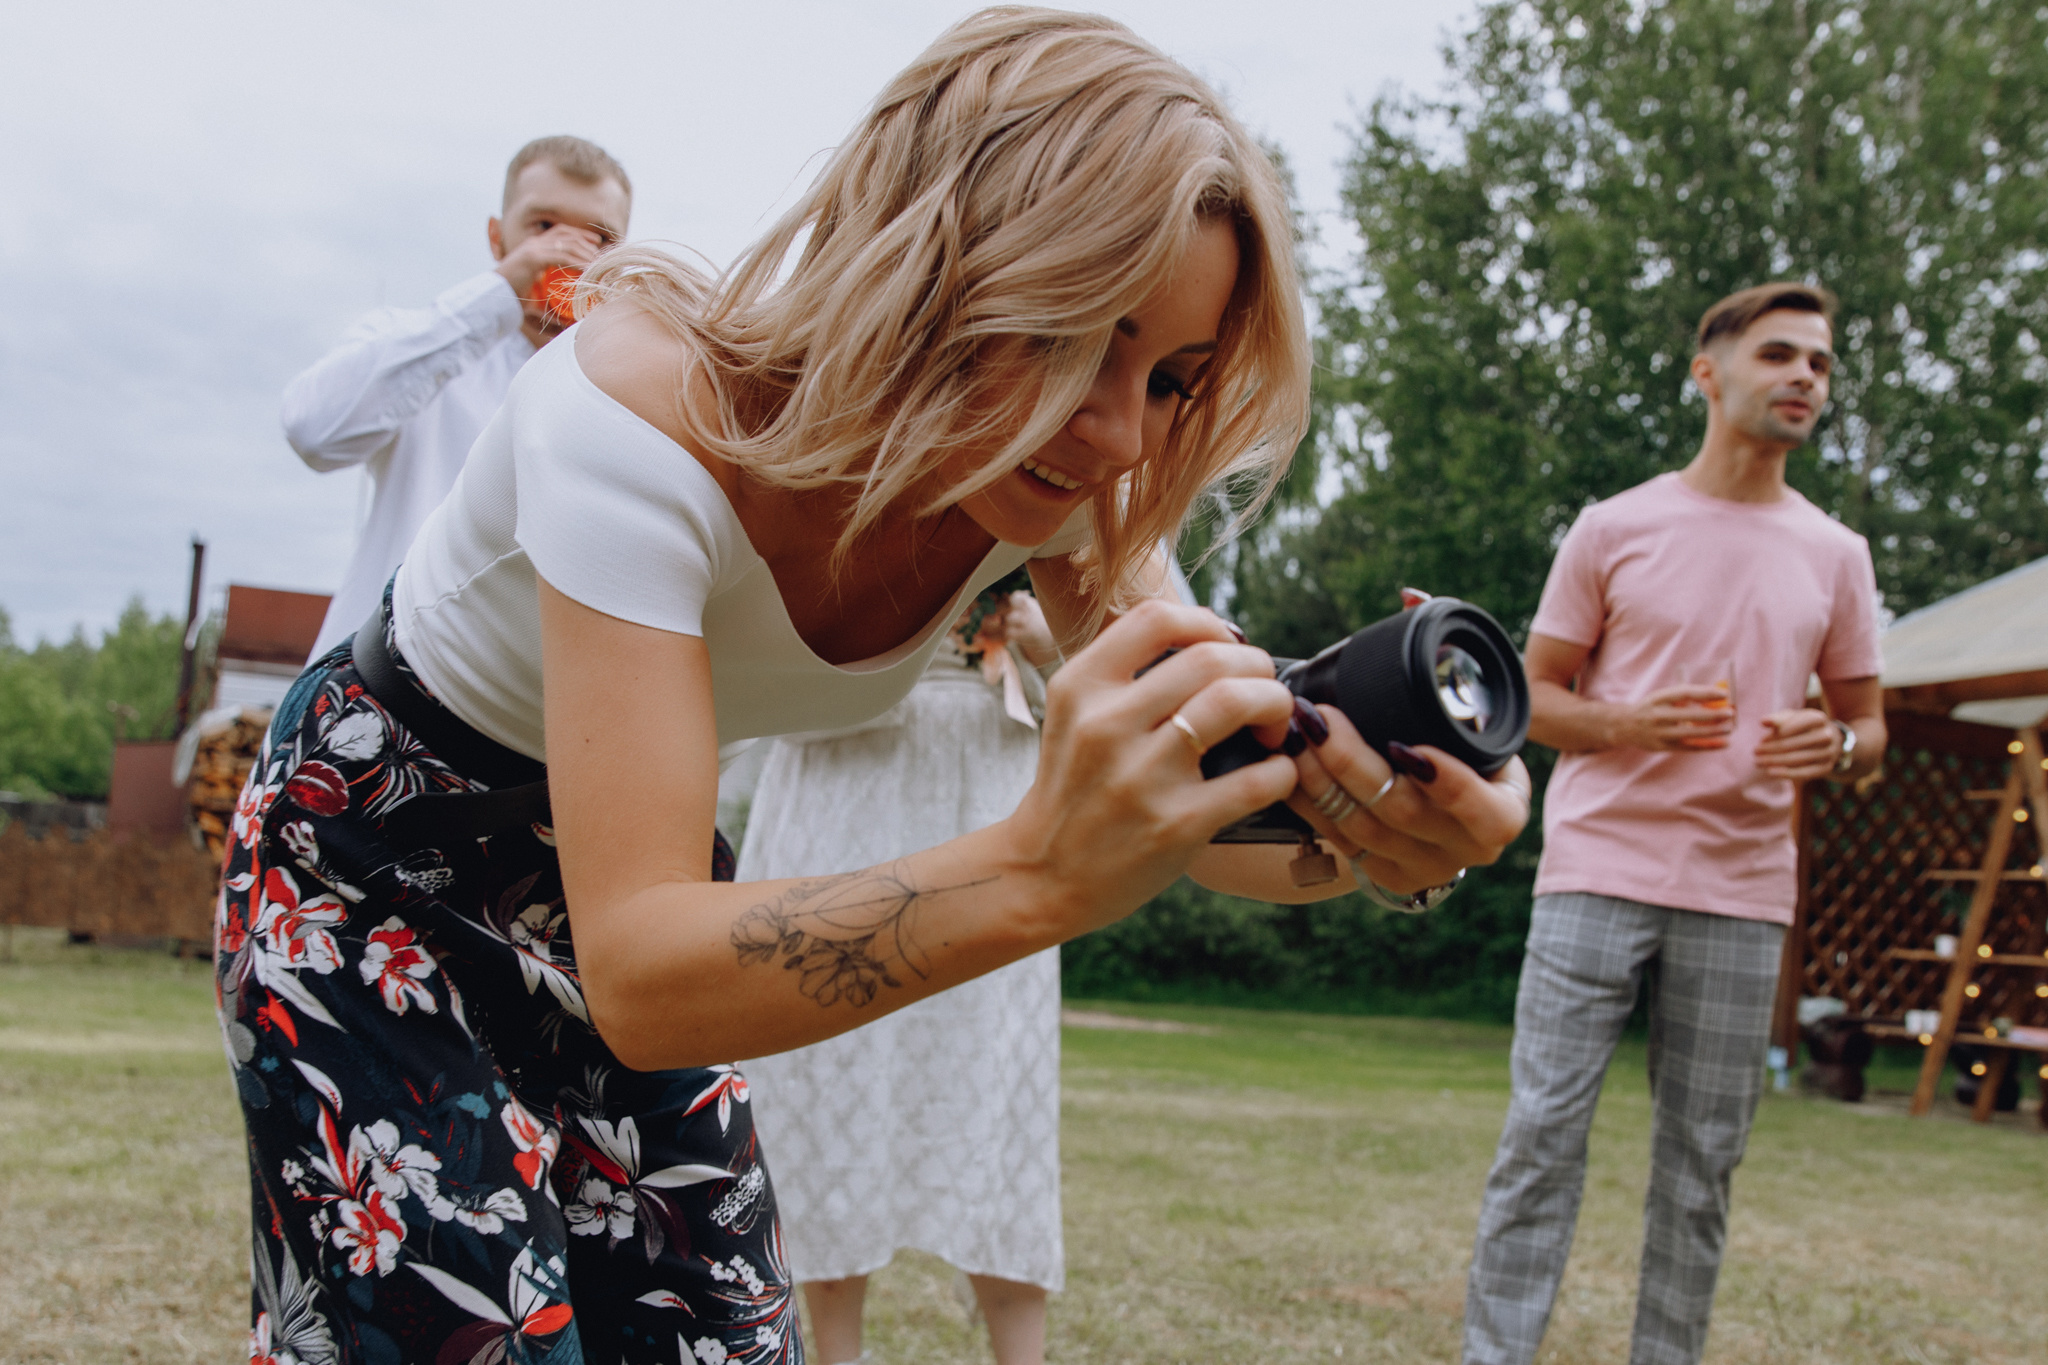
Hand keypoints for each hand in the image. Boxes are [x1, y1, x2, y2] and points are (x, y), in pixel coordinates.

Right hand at [495, 223, 607, 313]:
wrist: (492, 298)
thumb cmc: (510, 299)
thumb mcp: (532, 292)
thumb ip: (547, 295)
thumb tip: (566, 318)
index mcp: (532, 246)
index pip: (560, 232)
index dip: (580, 235)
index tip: (596, 243)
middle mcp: (533, 243)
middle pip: (566, 233)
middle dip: (586, 240)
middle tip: (602, 253)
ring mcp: (532, 249)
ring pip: (566, 243)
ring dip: (585, 252)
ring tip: (598, 263)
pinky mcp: (533, 258)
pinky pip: (561, 255)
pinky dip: (577, 261)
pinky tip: (587, 269)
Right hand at [1003, 600, 1296, 930]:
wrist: (1044, 875)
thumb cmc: (1073, 790)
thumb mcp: (1073, 716)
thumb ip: (1126, 675)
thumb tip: (1213, 642)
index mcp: (1080, 687)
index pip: (1158, 618)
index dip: (1210, 623)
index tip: (1228, 645)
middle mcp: (1106, 724)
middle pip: (1210, 656)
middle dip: (1256, 665)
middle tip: (1263, 687)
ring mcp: (1141, 776)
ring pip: (1234, 702)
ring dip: (1275, 704)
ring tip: (1275, 724)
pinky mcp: (1175, 825)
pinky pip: (1256, 780)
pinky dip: (1282, 770)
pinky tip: (1278, 773)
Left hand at [1283, 705, 1530, 894]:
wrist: (1448, 804)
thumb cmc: (1463, 749)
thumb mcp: (1477, 726)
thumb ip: (1457, 688)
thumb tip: (1406, 619)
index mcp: (1501, 812)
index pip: (1487, 815)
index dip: (1451, 785)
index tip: (1408, 746)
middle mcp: (1465, 849)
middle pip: (1402, 812)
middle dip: (1352, 761)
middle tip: (1318, 718)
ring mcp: (1421, 867)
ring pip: (1360, 828)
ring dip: (1319, 778)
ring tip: (1294, 733)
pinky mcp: (1381, 874)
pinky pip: (1336, 838)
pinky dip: (1308, 800)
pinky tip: (1289, 765)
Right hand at [1613, 685, 1737, 750]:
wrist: (1624, 725)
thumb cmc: (1650, 708)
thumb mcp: (1661, 697)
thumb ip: (1682, 696)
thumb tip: (1716, 697)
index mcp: (1658, 698)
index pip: (1685, 693)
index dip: (1706, 693)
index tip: (1724, 694)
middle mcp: (1658, 715)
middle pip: (1691, 715)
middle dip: (1714, 715)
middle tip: (1730, 713)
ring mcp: (1660, 733)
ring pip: (1692, 734)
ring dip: (1714, 731)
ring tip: (1729, 728)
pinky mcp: (1664, 747)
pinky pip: (1691, 748)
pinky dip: (1709, 746)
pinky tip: (1723, 743)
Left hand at [1755, 708, 1839, 779]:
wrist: (1829, 739)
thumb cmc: (1803, 725)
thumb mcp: (1792, 717)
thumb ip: (1778, 719)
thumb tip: (1763, 721)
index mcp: (1818, 718)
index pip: (1794, 726)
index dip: (1776, 734)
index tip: (1761, 740)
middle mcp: (1827, 735)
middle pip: (1794, 744)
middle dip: (1772, 749)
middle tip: (1755, 752)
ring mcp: (1829, 752)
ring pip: (1798, 759)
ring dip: (1775, 761)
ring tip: (1758, 762)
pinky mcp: (1826, 768)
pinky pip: (1805, 773)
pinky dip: (1786, 773)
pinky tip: (1770, 772)